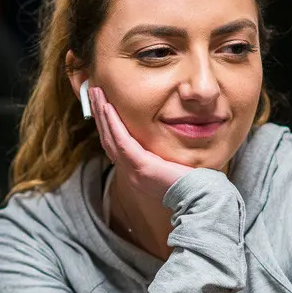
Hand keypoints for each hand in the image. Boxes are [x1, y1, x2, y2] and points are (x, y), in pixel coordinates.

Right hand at [90, 85, 192, 202]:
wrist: (199, 198)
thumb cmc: (193, 182)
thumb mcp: (172, 165)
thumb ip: (162, 154)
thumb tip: (162, 138)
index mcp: (136, 172)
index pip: (115, 146)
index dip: (106, 125)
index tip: (101, 106)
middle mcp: (130, 172)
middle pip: (107, 140)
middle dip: (99, 115)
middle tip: (92, 93)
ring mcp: (133, 171)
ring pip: (110, 139)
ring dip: (101, 115)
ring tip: (96, 94)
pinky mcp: (142, 167)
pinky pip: (122, 142)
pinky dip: (113, 124)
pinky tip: (108, 108)